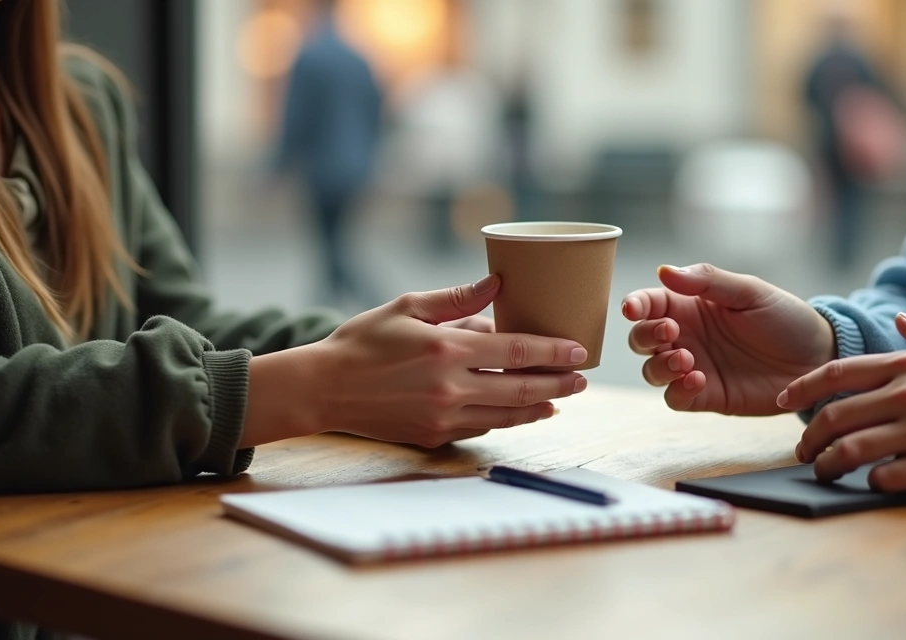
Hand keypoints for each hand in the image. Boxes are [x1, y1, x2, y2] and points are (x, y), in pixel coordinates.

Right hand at [250, 274, 588, 448]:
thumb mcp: (407, 307)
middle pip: (521, 389)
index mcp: (446, 349)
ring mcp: (443, 417)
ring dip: (539, 407)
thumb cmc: (363, 342)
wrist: (323, 388)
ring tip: (561, 398)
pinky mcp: (434, 436)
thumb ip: (457, 299)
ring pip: (506, 414)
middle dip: (558, 384)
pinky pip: (482, 428)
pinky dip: (508, 420)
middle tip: (582, 380)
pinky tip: (523, 413)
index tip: (578, 352)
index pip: (515, 351)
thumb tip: (499, 284)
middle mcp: (450, 387)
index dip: (553, 352)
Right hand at [623, 264, 835, 414]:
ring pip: (652, 370)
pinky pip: (675, 397)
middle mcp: (686, 336)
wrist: (818, 358)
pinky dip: (677, 390)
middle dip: (645, 335)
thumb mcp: (750, 292)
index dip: (635, 305)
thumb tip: (663, 271)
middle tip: (671, 331)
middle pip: (641, 338)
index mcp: (691, 306)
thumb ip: (708, 281)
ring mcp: (693, 367)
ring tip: (686, 360)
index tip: (634, 309)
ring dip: (659, 365)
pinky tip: (697, 379)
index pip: (649, 303)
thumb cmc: (786, 318)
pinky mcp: (706, 396)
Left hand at [781, 314, 905, 490]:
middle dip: (809, 437)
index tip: (782, 401)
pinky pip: (885, 477)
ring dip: (827, 464)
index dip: (801, 388)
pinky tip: (867, 482)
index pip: (838, 373)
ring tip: (823, 471)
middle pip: (835, 417)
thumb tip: (899, 317)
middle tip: (802, 450)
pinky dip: (868, 482)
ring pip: (851, 450)